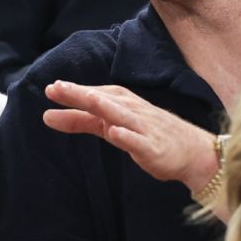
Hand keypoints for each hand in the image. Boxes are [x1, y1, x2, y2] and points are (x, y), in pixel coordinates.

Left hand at [43, 81, 219, 191]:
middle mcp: (132, 111)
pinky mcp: (154, 148)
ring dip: (105, 106)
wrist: (192, 152)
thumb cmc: (147, 134)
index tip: (51, 88)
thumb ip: (81, 120)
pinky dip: (127, 136)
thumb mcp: (110, 126)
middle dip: (81, 93)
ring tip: (87, 99)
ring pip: (122, 115)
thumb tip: (47, 116)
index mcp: (121, 102)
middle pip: (104, 100)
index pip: (95, 93)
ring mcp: (144, 128)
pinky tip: (114, 133)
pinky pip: (140, 141)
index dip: (74, 90)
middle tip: (56, 88)